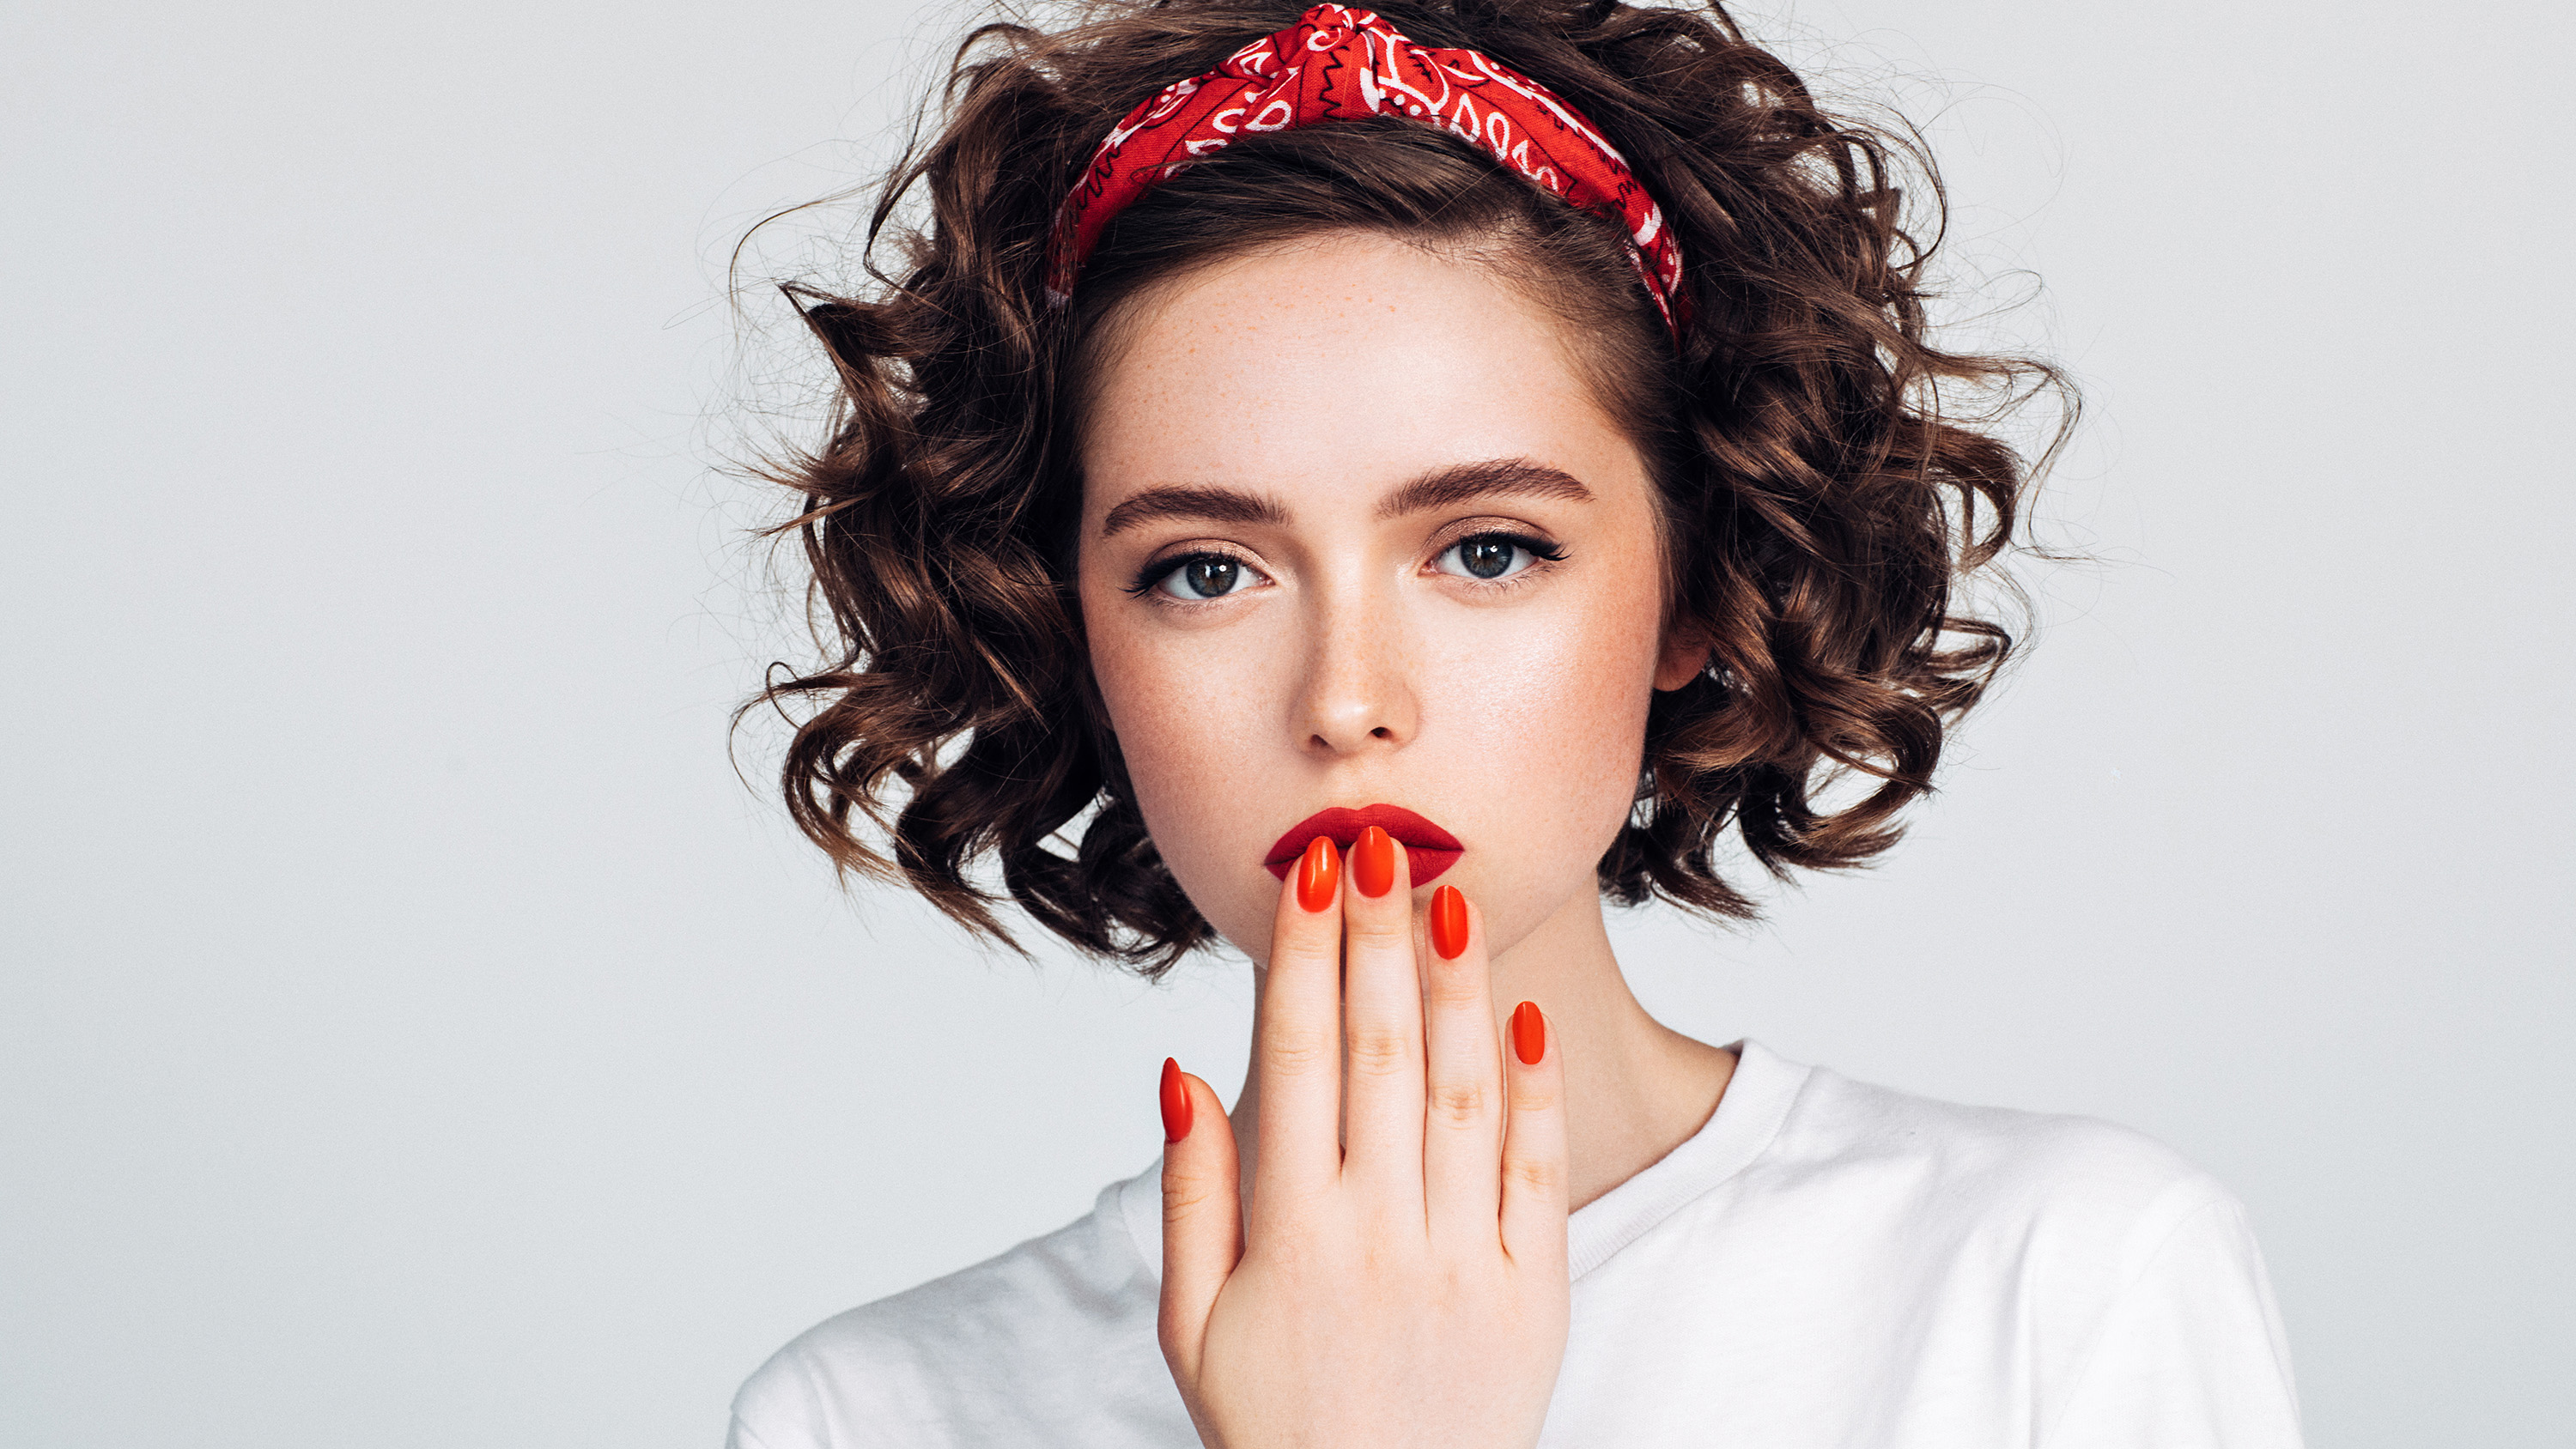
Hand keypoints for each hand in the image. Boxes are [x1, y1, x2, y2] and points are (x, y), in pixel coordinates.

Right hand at [1155, 826, 1570, 1447]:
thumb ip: (1192, 1194)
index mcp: (1292, 1234)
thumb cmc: (1274, 1427)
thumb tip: (1180, 1068)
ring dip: (1457, 985)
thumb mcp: (1191, 1326)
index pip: (1299, 1060)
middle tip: (1375, 847)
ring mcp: (1465, 1260)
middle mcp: (1381, 1233)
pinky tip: (1521, 1013)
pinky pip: (1538, 1170)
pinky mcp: (1534, 1293)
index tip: (1310, 878)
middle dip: (1377, 940)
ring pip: (1465, 1092)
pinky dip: (1532, 1088)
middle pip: (1384, 1053)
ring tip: (1449, 895)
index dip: (1305, 960)